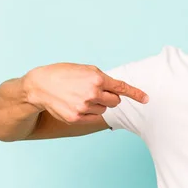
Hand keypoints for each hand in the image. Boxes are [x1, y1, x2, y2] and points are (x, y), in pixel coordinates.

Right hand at [22, 63, 148, 124]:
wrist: (40, 85)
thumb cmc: (64, 74)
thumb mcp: (85, 69)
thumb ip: (103, 79)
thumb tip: (117, 90)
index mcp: (97, 78)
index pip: (121, 87)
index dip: (136, 94)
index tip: (147, 99)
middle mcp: (93, 93)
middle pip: (115, 102)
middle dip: (110, 97)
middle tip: (96, 92)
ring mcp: (84, 107)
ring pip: (105, 110)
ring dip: (98, 105)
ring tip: (80, 96)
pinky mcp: (77, 118)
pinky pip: (94, 117)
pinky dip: (90, 112)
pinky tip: (77, 105)